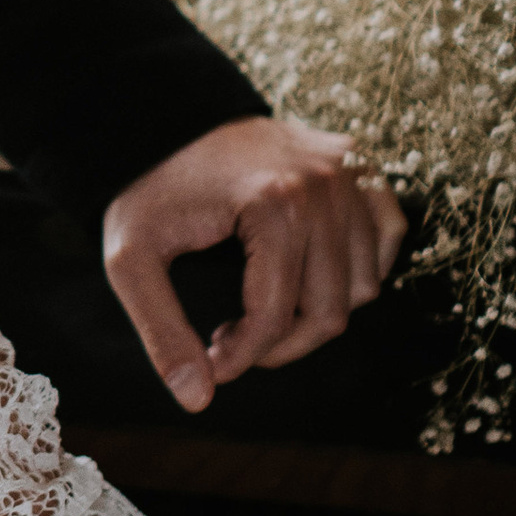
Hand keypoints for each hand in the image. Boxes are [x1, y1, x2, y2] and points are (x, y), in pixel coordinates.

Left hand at [102, 116, 405, 414]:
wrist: (166, 115)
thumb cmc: (148, 188)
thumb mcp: (130, 258)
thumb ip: (160, 330)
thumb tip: (198, 399)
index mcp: (273, 203)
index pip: (277, 316)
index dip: (244, 356)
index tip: (214, 361)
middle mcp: (324, 184)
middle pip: (329, 310)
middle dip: (281, 343)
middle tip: (234, 339)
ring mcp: (348, 171)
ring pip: (364, 284)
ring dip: (318, 311)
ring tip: (263, 306)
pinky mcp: (359, 164)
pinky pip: (385, 237)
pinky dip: (358, 267)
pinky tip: (306, 273)